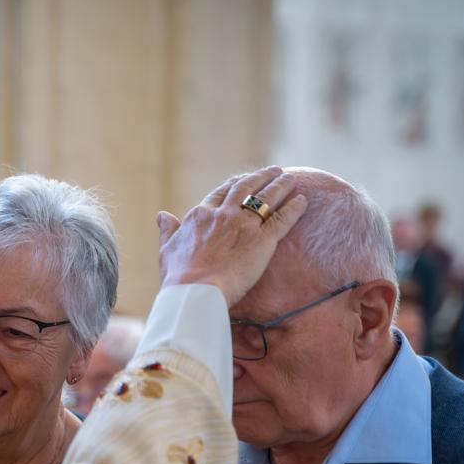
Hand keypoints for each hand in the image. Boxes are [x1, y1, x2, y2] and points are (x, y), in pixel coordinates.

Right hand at [155, 167, 307, 306]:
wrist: (195, 292)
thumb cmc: (178, 276)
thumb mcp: (167, 249)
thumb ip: (167, 230)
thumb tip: (161, 216)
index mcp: (201, 215)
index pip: (220, 193)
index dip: (233, 185)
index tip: (242, 180)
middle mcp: (223, 214)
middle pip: (245, 189)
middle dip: (260, 177)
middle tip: (273, 170)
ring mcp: (243, 226)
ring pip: (265, 199)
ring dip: (279, 186)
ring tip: (290, 178)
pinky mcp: (262, 240)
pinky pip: (282, 219)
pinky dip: (294, 208)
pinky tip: (303, 200)